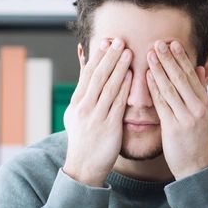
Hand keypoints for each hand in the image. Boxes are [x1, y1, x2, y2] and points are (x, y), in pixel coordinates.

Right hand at [63, 37, 131, 185]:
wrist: (83, 167)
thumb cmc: (84, 139)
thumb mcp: (76, 114)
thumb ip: (84, 91)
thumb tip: (85, 68)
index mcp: (76, 103)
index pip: (87, 75)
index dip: (97, 57)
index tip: (105, 41)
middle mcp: (83, 107)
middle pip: (97, 77)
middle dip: (108, 57)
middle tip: (118, 40)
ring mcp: (95, 117)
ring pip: (107, 87)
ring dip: (118, 68)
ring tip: (127, 52)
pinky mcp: (107, 127)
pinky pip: (116, 103)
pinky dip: (123, 88)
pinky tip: (130, 76)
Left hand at [145, 39, 207, 180]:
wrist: (196, 166)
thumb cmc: (197, 139)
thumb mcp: (206, 113)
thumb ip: (201, 90)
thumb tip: (201, 68)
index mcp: (206, 103)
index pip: (193, 75)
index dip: (182, 58)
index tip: (172, 44)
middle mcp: (199, 108)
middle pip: (182, 78)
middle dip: (169, 59)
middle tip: (158, 42)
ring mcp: (187, 118)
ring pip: (171, 88)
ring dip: (159, 69)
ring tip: (150, 54)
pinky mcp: (174, 127)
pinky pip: (162, 104)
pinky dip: (154, 88)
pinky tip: (147, 77)